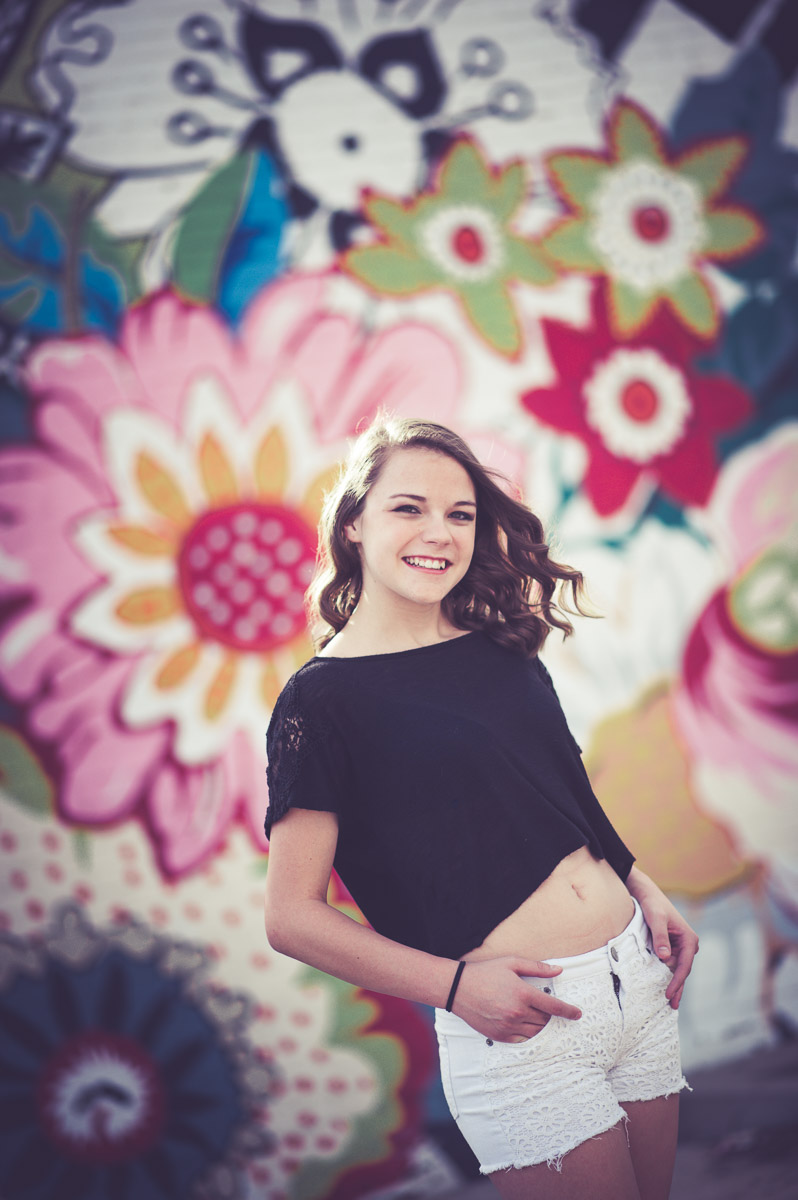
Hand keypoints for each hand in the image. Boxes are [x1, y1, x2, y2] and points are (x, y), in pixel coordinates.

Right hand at [451, 956, 581, 1041]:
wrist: (458, 988)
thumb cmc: (485, 972)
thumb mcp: (511, 963)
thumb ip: (537, 967)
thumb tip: (558, 970)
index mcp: (523, 993)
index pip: (553, 1006)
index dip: (569, 1011)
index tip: (577, 1014)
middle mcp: (518, 1012)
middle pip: (546, 1021)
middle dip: (551, 1017)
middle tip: (548, 1010)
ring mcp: (508, 1026)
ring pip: (536, 1033)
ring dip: (541, 1027)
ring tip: (537, 1018)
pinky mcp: (500, 1036)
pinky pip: (522, 1040)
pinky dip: (528, 1035)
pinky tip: (526, 1026)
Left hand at [626, 867, 698, 1008]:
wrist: (646, 893)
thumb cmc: (652, 904)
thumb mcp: (655, 919)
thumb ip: (660, 936)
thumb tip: (665, 957)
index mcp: (689, 938)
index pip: (684, 966)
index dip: (677, 981)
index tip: (669, 994)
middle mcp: (688, 944)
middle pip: (683, 971)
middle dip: (678, 987)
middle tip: (671, 1005)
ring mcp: (681, 947)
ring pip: (677, 970)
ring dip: (674, 984)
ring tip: (670, 1003)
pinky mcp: (672, 947)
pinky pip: (671, 964)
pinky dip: (668, 976)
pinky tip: (665, 987)